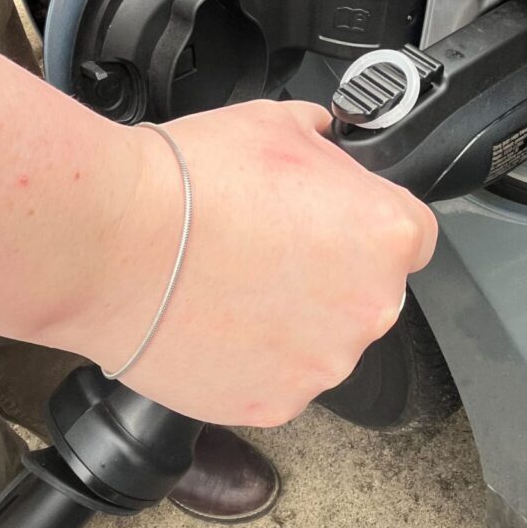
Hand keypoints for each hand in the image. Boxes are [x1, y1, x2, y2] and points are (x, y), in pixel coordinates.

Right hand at [77, 101, 437, 426]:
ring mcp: (324, 364)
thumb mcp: (277, 123)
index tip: (335, 220)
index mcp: (387, 234)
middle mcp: (371, 307)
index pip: (413, 234)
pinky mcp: (276, 404)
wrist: (113, 241)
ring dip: (294, 317)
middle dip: (331, 270)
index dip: (369, 221)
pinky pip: (279, 376)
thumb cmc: (191, 181)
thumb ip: (324, 141)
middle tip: (270, 247)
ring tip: (232, 283)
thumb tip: (326, 140)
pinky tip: (216, 320)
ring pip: (324, 338)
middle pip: (368, 290)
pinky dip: (255, 357)